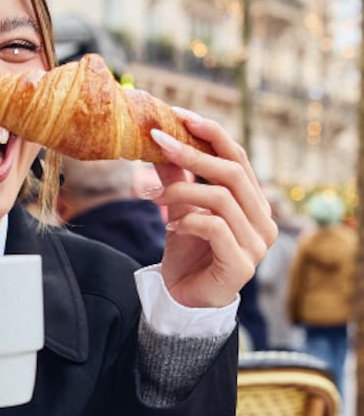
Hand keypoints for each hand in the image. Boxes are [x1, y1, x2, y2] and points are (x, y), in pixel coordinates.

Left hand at [146, 111, 276, 308]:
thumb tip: (161, 137)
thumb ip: (177, 176)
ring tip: (152, 195)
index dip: (211, 133)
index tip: (180, 115)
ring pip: (221, 198)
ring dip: (180, 190)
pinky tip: (170, 226)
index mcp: (253, 202)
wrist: (182, 300)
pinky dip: (187, 220)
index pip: (238, 157)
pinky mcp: (241, 266)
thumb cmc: (187, 253)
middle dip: (193, 152)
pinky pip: (214, 228)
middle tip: (158, 142)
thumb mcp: (179, 207)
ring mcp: (256, 244)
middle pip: (233, 172)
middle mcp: (263, 221)